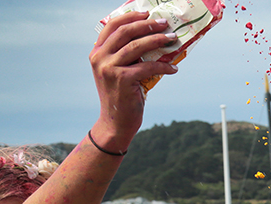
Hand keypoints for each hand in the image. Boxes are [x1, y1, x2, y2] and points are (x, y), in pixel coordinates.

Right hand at [89, 11, 179, 151]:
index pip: (111, 26)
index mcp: (97, 53)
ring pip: (137, 46)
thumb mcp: (119, 72)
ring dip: (158, 40)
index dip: (130, 16)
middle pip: (126, 32)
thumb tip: (154, 39)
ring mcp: (110, 68)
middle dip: (148, 25)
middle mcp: (100, 58)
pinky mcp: (123, 80)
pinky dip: (163, 66)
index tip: (147, 13)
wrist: (116, 123)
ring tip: (173, 40)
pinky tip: (173, 68)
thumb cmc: (121, 96)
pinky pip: (148, 66)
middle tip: (165, 25)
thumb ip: (127, 56)